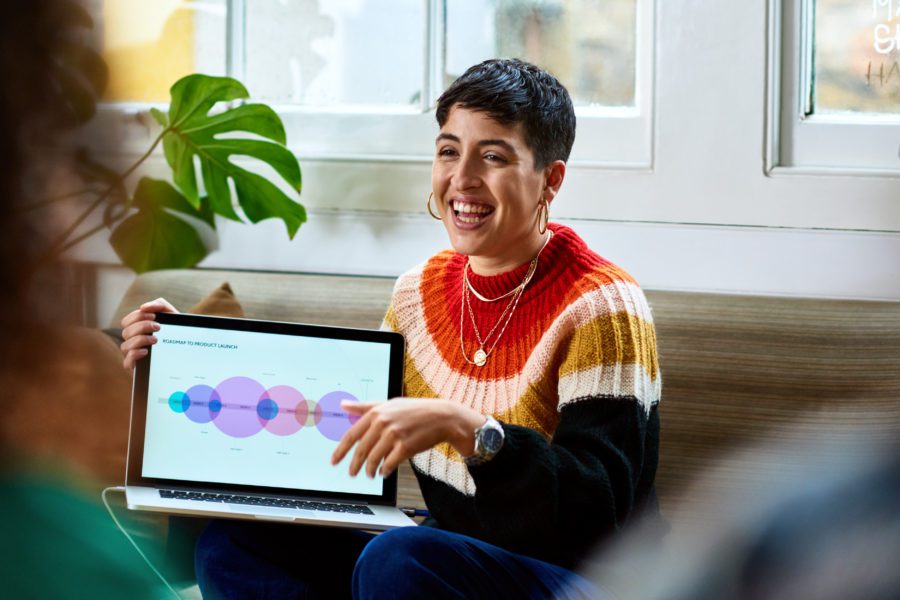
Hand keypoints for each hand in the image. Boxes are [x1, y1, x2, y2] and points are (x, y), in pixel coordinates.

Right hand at [119, 297, 178, 369]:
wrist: (188, 353)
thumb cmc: (176, 334)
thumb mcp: (172, 318)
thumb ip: (161, 306)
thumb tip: (144, 307)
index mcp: (138, 330)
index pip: (127, 321)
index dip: (137, 316)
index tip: (154, 316)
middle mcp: (133, 342)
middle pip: (126, 332)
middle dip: (142, 326)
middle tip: (158, 327)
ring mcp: (133, 355)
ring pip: (125, 346)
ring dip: (140, 340)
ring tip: (156, 340)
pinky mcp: (136, 368)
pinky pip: (127, 362)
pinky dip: (135, 354)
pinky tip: (146, 351)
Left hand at [331, 398, 483, 477]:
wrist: (441, 417)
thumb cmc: (414, 410)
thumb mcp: (388, 403)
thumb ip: (364, 406)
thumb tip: (343, 405)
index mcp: (376, 412)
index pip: (352, 435)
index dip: (341, 450)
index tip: (334, 461)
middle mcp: (383, 423)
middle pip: (361, 450)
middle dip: (355, 465)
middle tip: (352, 473)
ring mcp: (394, 435)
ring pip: (374, 459)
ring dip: (370, 470)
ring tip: (370, 474)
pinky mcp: (406, 447)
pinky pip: (389, 464)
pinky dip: (384, 471)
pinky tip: (384, 473)